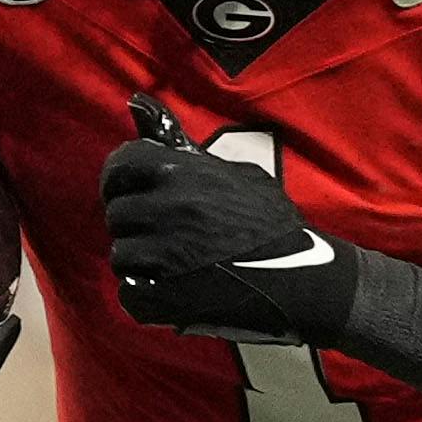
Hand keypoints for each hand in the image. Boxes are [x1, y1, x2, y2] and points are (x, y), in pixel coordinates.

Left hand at [101, 93, 359, 343]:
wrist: (304, 279)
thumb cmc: (277, 227)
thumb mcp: (244, 176)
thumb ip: (195, 157)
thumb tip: (152, 125)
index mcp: (183, 174)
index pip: (122, 163)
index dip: (118, 178)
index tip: (123, 189)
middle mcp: (169, 209)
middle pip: (117, 213)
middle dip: (132, 225)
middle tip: (155, 234)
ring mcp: (165, 255)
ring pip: (121, 254)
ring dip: (138, 261)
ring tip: (167, 265)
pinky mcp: (166, 297)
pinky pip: (129, 292)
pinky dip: (144, 295)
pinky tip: (168, 291)